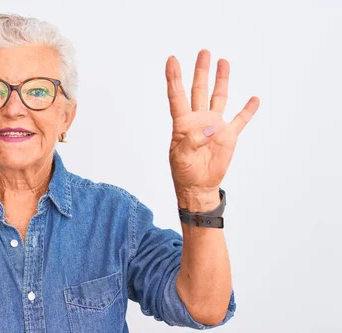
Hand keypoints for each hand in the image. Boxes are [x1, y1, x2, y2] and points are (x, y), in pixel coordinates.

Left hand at [165, 49, 259, 209]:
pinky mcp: (228, 136)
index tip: (172, 60)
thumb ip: (192, 141)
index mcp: (182, 123)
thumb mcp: (181, 157)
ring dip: (221, 80)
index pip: (177, 96)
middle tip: (204, 52)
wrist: (198, 186)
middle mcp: (198, 120)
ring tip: (223, 62)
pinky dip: (248, 110)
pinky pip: (240, 120)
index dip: (174, 78)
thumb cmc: (184, 172)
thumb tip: (211, 128)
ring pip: (219, 98)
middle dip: (201, 71)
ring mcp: (214, 126)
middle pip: (199, 90)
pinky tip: (254, 98)